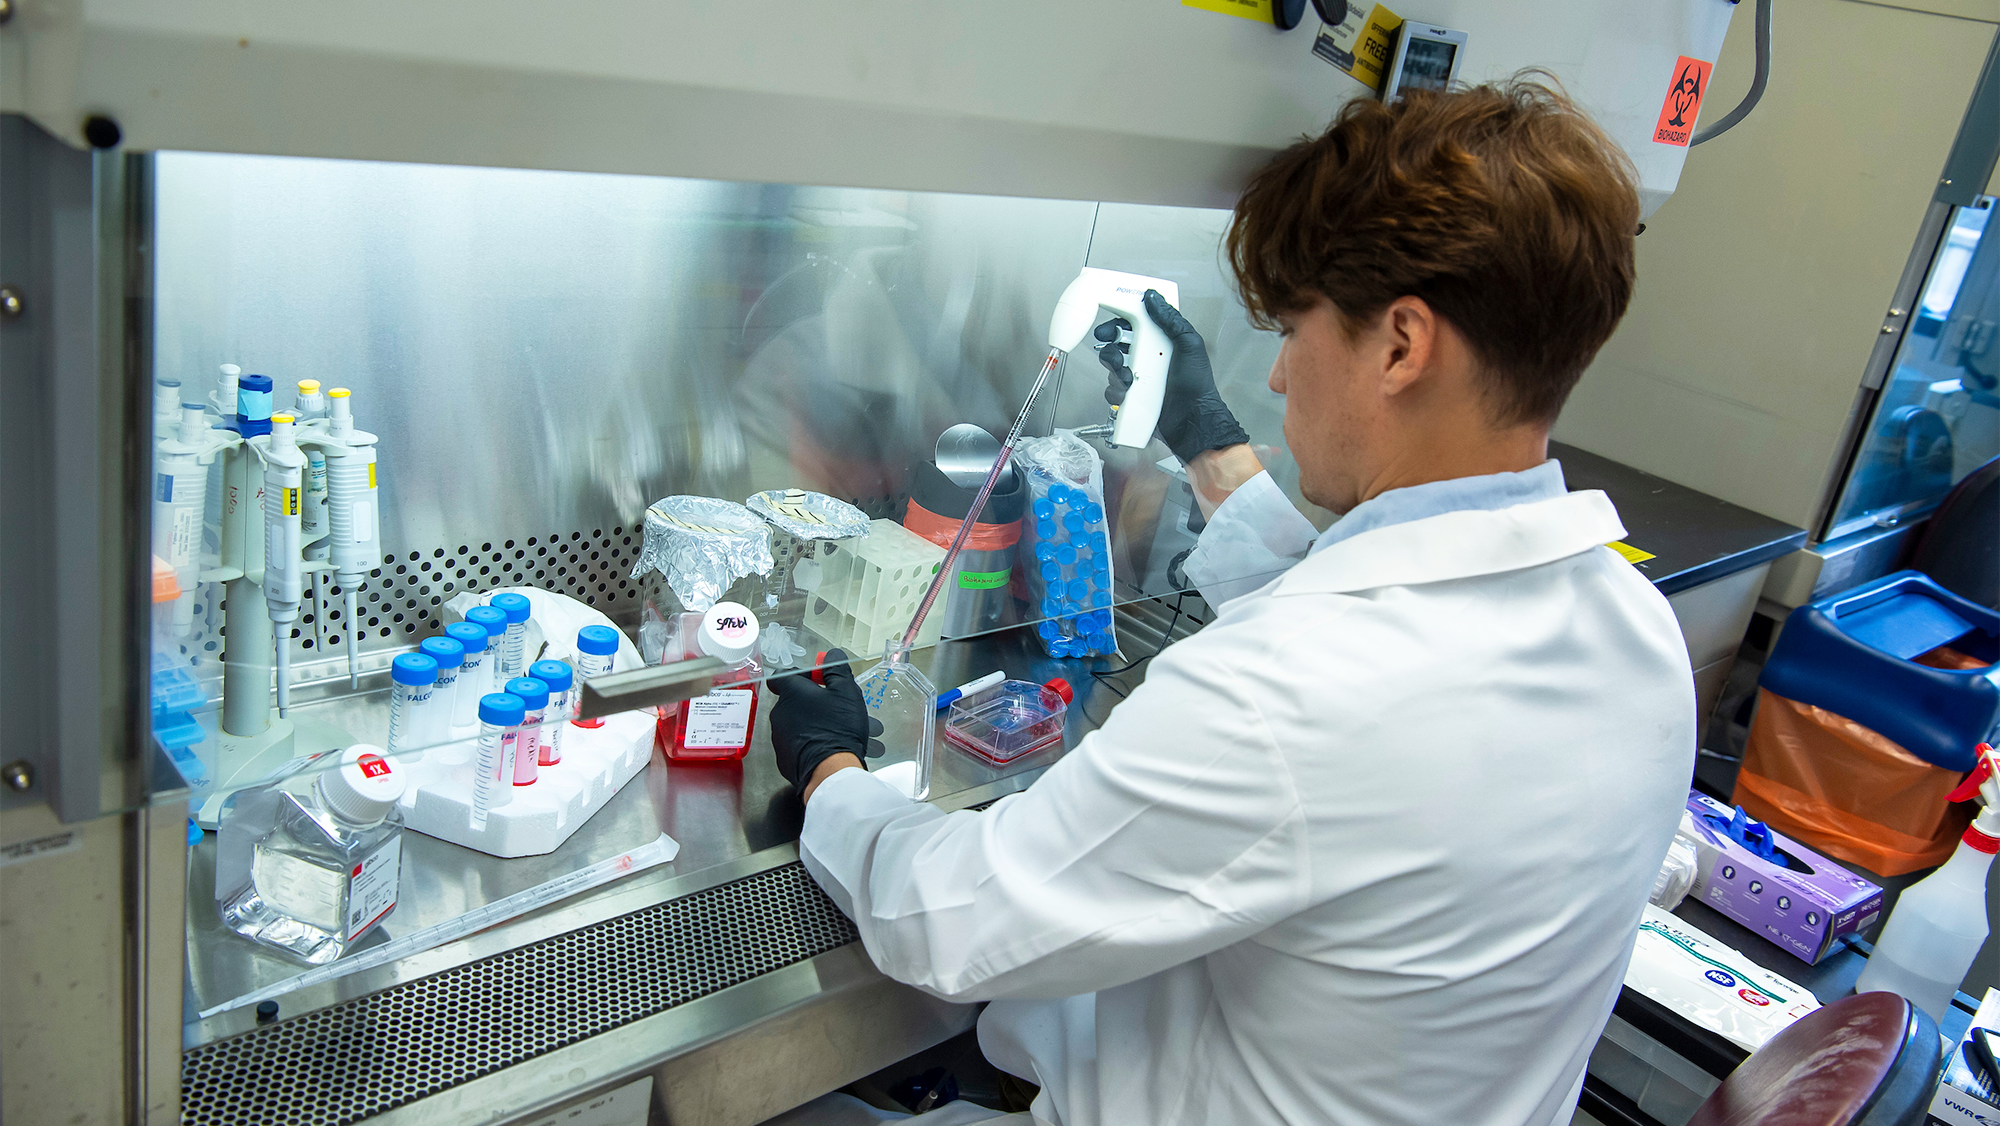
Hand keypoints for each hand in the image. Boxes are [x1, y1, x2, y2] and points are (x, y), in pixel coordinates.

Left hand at [767, 649, 874, 795]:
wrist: (829, 771)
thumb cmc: (837, 728)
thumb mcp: (845, 691)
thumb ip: (836, 669)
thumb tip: (831, 655)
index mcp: (792, 693)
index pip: (783, 676)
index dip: (801, 676)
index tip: (818, 681)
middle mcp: (780, 713)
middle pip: (798, 702)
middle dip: (820, 704)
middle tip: (841, 710)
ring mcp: (780, 737)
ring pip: (802, 724)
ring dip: (821, 725)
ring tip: (846, 733)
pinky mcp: (785, 758)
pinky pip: (800, 744)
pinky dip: (815, 744)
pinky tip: (834, 748)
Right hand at [1096, 290, 1250, 464]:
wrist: (1192, 421)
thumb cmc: (1198, 387)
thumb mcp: (1189, 345)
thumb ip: (1171, 320)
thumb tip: (1153, 298)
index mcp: (1161, 343)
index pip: (1135, 323)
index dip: (1121, 318)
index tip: (1112, 316)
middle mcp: (1148, 358)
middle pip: (1116, 343)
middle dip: (1111, 344)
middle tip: (1113, 347)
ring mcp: (1138, 378)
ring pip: (1112, 367)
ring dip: (1116, 370)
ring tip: (1130, 376)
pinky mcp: (1131, 397)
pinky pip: (1112, 390)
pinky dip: (1117, 391)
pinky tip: (1129, 392)